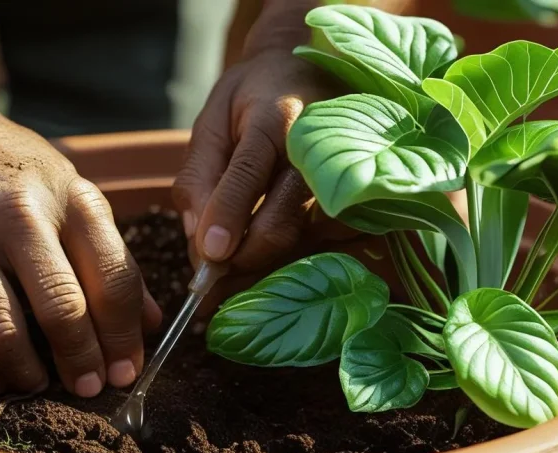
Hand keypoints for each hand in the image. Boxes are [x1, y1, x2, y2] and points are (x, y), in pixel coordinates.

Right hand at [0, 105, 161, 396]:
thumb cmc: (19, 176)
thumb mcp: (76, 197)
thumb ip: (113, 261)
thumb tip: (151, 326)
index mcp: (71, 199)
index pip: (112, 279)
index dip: (124, 337)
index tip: (127, 372)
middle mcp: (17, 215)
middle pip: (61, 308)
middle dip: (81, 362)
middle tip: (89, 389)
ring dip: (26, 372)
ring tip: (37, 383)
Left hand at [173, 50, 344, 276]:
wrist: (309, 69)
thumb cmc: (252, 96)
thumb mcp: (212, 122)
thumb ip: (200, 178)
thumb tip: (201, 240)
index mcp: (276, 118)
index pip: (248, 176)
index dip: (226, 218)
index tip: (209, 257)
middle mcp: (317, 150)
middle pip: (278, 226)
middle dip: (239, 261)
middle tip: (207, 278)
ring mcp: (343, 178)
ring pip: (297, 245)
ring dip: (260, 266)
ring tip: (232, 263)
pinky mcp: (356, 202)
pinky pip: (317, 248)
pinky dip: (286, 260)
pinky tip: (264, 252)